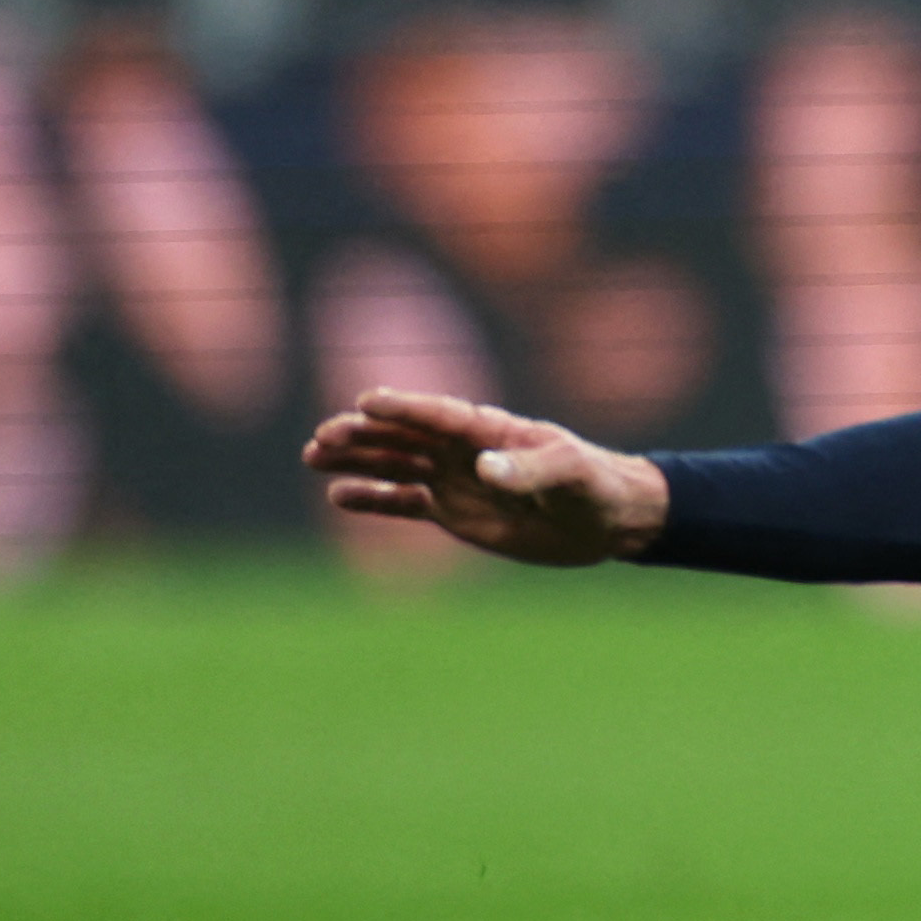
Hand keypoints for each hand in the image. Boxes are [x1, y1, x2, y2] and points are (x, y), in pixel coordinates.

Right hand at [301, 386, 666, 565]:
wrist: (607, 520)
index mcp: (493, 430)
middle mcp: (466, 450)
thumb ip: (530, 470)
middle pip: (405, 436)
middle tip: (322, 437)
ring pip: (395, 464)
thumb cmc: (595, 486)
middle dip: (364, 434)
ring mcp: (455, 478)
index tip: (368, 400)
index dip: (406, 407)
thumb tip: (483, 468)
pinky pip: (405, 501)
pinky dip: (373, 498)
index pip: (441, 414)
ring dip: (356, 460)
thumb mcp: (571, 475)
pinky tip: (340, 495)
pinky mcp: (452, 510)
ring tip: (313, 457)